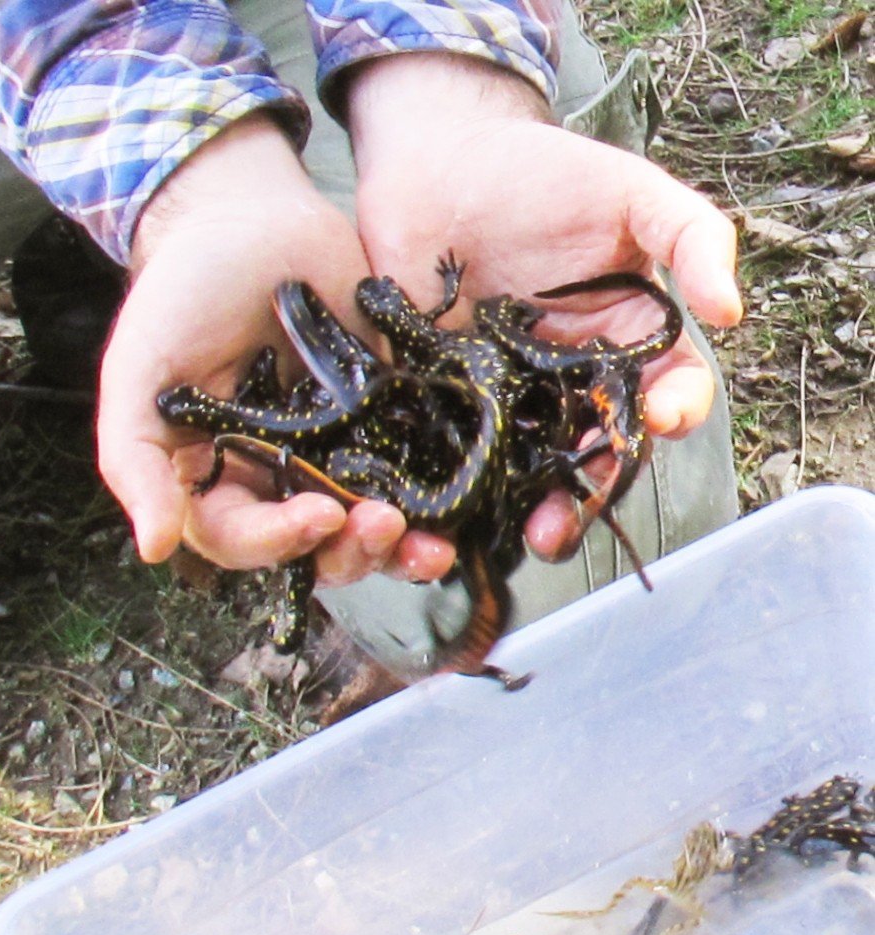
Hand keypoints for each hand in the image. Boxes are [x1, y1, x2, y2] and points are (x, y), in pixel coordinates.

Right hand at [96, 114, 456, 583]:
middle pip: (315, 550)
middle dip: (351, 552)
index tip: (318, 515)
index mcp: (217, 479)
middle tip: (382, 524)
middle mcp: (279, 481)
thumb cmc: (183, 293)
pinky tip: (457, 512)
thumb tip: (154, 546)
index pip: (241, 540)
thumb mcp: (139, 370)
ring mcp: (337, 456)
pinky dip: (437, 503)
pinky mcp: (386, 425)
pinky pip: (413, 477)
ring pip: (368, 528)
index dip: (277, 543)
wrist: (252, 221)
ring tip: (430, 544)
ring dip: (400, 548)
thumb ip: (135, 457)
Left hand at [347, 54, 742, 558]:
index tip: (661, 418)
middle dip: (591, 490)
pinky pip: (460, 448)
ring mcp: (507, 395)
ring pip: (530, 467)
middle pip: (593, 450)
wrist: (438, 162)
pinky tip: (460, 507)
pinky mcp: (448, 398)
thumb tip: (732, 312)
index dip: (672, 411)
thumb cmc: (540, 173)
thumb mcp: (628, 192)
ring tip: (531, 536)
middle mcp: (569, 380)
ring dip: (534, 507)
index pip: (663, 391)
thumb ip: (690, 236)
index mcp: (622, 341)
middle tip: (574, 519)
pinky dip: (463, 482)